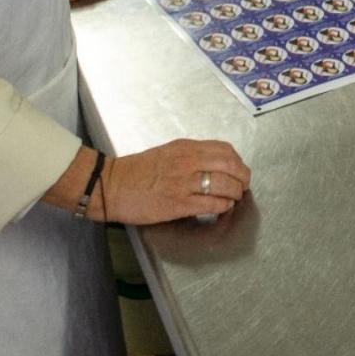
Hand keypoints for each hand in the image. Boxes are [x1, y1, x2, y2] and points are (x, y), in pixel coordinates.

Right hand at [103, 139, 251, 223]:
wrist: (111, 185)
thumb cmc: (136, 170)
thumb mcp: (167, 152)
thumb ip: (190, 156)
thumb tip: (214, 164)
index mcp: (186, 148)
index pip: (225, 150)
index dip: (238, 161)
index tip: (240, 170)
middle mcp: (188, 162)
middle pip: (231, 166)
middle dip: (243, 177)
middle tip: (243, 186)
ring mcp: (184, 183)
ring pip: (225, 186)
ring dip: (235, 193)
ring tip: (234, 198)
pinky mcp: (178, 204)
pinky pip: (212, 204)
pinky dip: (223, 206)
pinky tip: (222, 207)